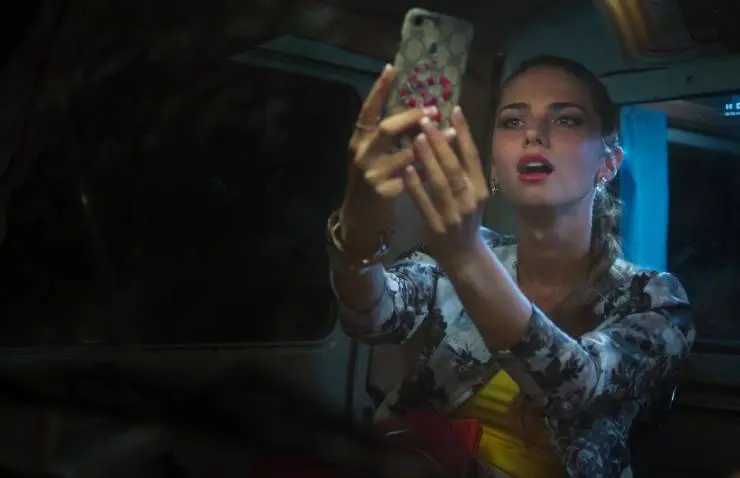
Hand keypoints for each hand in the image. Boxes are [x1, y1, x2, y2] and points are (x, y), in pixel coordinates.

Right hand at [340, 65, 454, 251]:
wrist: (360, 215)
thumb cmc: (372, 177)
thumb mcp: (372, 153)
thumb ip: (388, 135)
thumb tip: (420, 111)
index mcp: (358, 139)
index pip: (367, 110)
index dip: (379, 89)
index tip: (392, 68)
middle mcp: (361, 154)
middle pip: (387, 129)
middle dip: (412, 118)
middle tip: (434, 110)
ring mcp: (371, 174)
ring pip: (405, 156)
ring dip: (430, 145)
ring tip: (452, 134)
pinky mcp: (382, 193)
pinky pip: (412, 178)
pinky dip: (429, 170)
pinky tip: (445, 165)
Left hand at [402, 106, 489, 266]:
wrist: (463, 255)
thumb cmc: (465, 218)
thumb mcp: (471, 193)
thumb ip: (463, 169)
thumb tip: (451, 134)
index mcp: (481, 188)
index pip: (474, 156)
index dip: (465, 133)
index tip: (454, 110)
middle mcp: (470, 200)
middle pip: (455, 166)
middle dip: (441, 142)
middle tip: (426, 120)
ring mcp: (454, 215)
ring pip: (441, 183)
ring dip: (428, 159)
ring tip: (417, 138)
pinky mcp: (437, 227)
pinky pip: (425, 203)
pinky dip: (416, 186)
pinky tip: (407, 170)